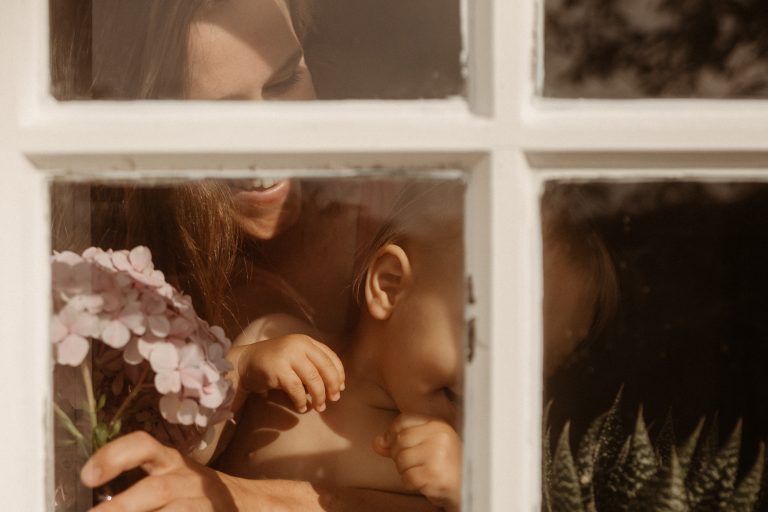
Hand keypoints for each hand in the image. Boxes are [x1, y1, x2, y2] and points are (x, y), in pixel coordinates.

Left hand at [81, 431, 238, 511]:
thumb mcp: (169, 475)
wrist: (242, 502)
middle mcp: (186, 480)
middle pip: (157, 490)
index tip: (87, 477)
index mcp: (169, 462)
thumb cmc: (190, 492)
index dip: (115, 456)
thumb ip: (135, 487)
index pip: (143, 446)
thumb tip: (91, 497)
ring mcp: (200, 503)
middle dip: (122, 509)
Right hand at [237, 334, 344, 412]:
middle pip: (326, 367)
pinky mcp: (278, 369)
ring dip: (319, 396)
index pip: (331, 357)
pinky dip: (301, 401)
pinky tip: (301, 408)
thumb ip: (313, 366)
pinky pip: (297, 389)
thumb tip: (336, 386)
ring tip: (319, 407)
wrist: (245, 363)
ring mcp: (288, 355)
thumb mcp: (296, 358)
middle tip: (334, 399)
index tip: (341, 387)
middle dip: (332, 386)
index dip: (339, 374)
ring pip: (313, 379)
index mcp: (306, 341)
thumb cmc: (274, 364)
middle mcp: (299, 345)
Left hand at [373, 414, 461, 511]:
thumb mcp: (424, 445)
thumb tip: (376, 442)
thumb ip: (399, 442)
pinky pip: (408, 478)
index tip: (394, 445)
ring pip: (401, 460)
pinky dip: (410, 483)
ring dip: (405, 471)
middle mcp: (440, 435)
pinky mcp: (436, 474)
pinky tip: (424, 482)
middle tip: (412, 464)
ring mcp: (439, 454)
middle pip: (399, 441)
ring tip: (420, 473)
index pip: (403, 420)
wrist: (466, 487)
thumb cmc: (443, 465)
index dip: (392, 433)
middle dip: (398, 456)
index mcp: (438, 424)